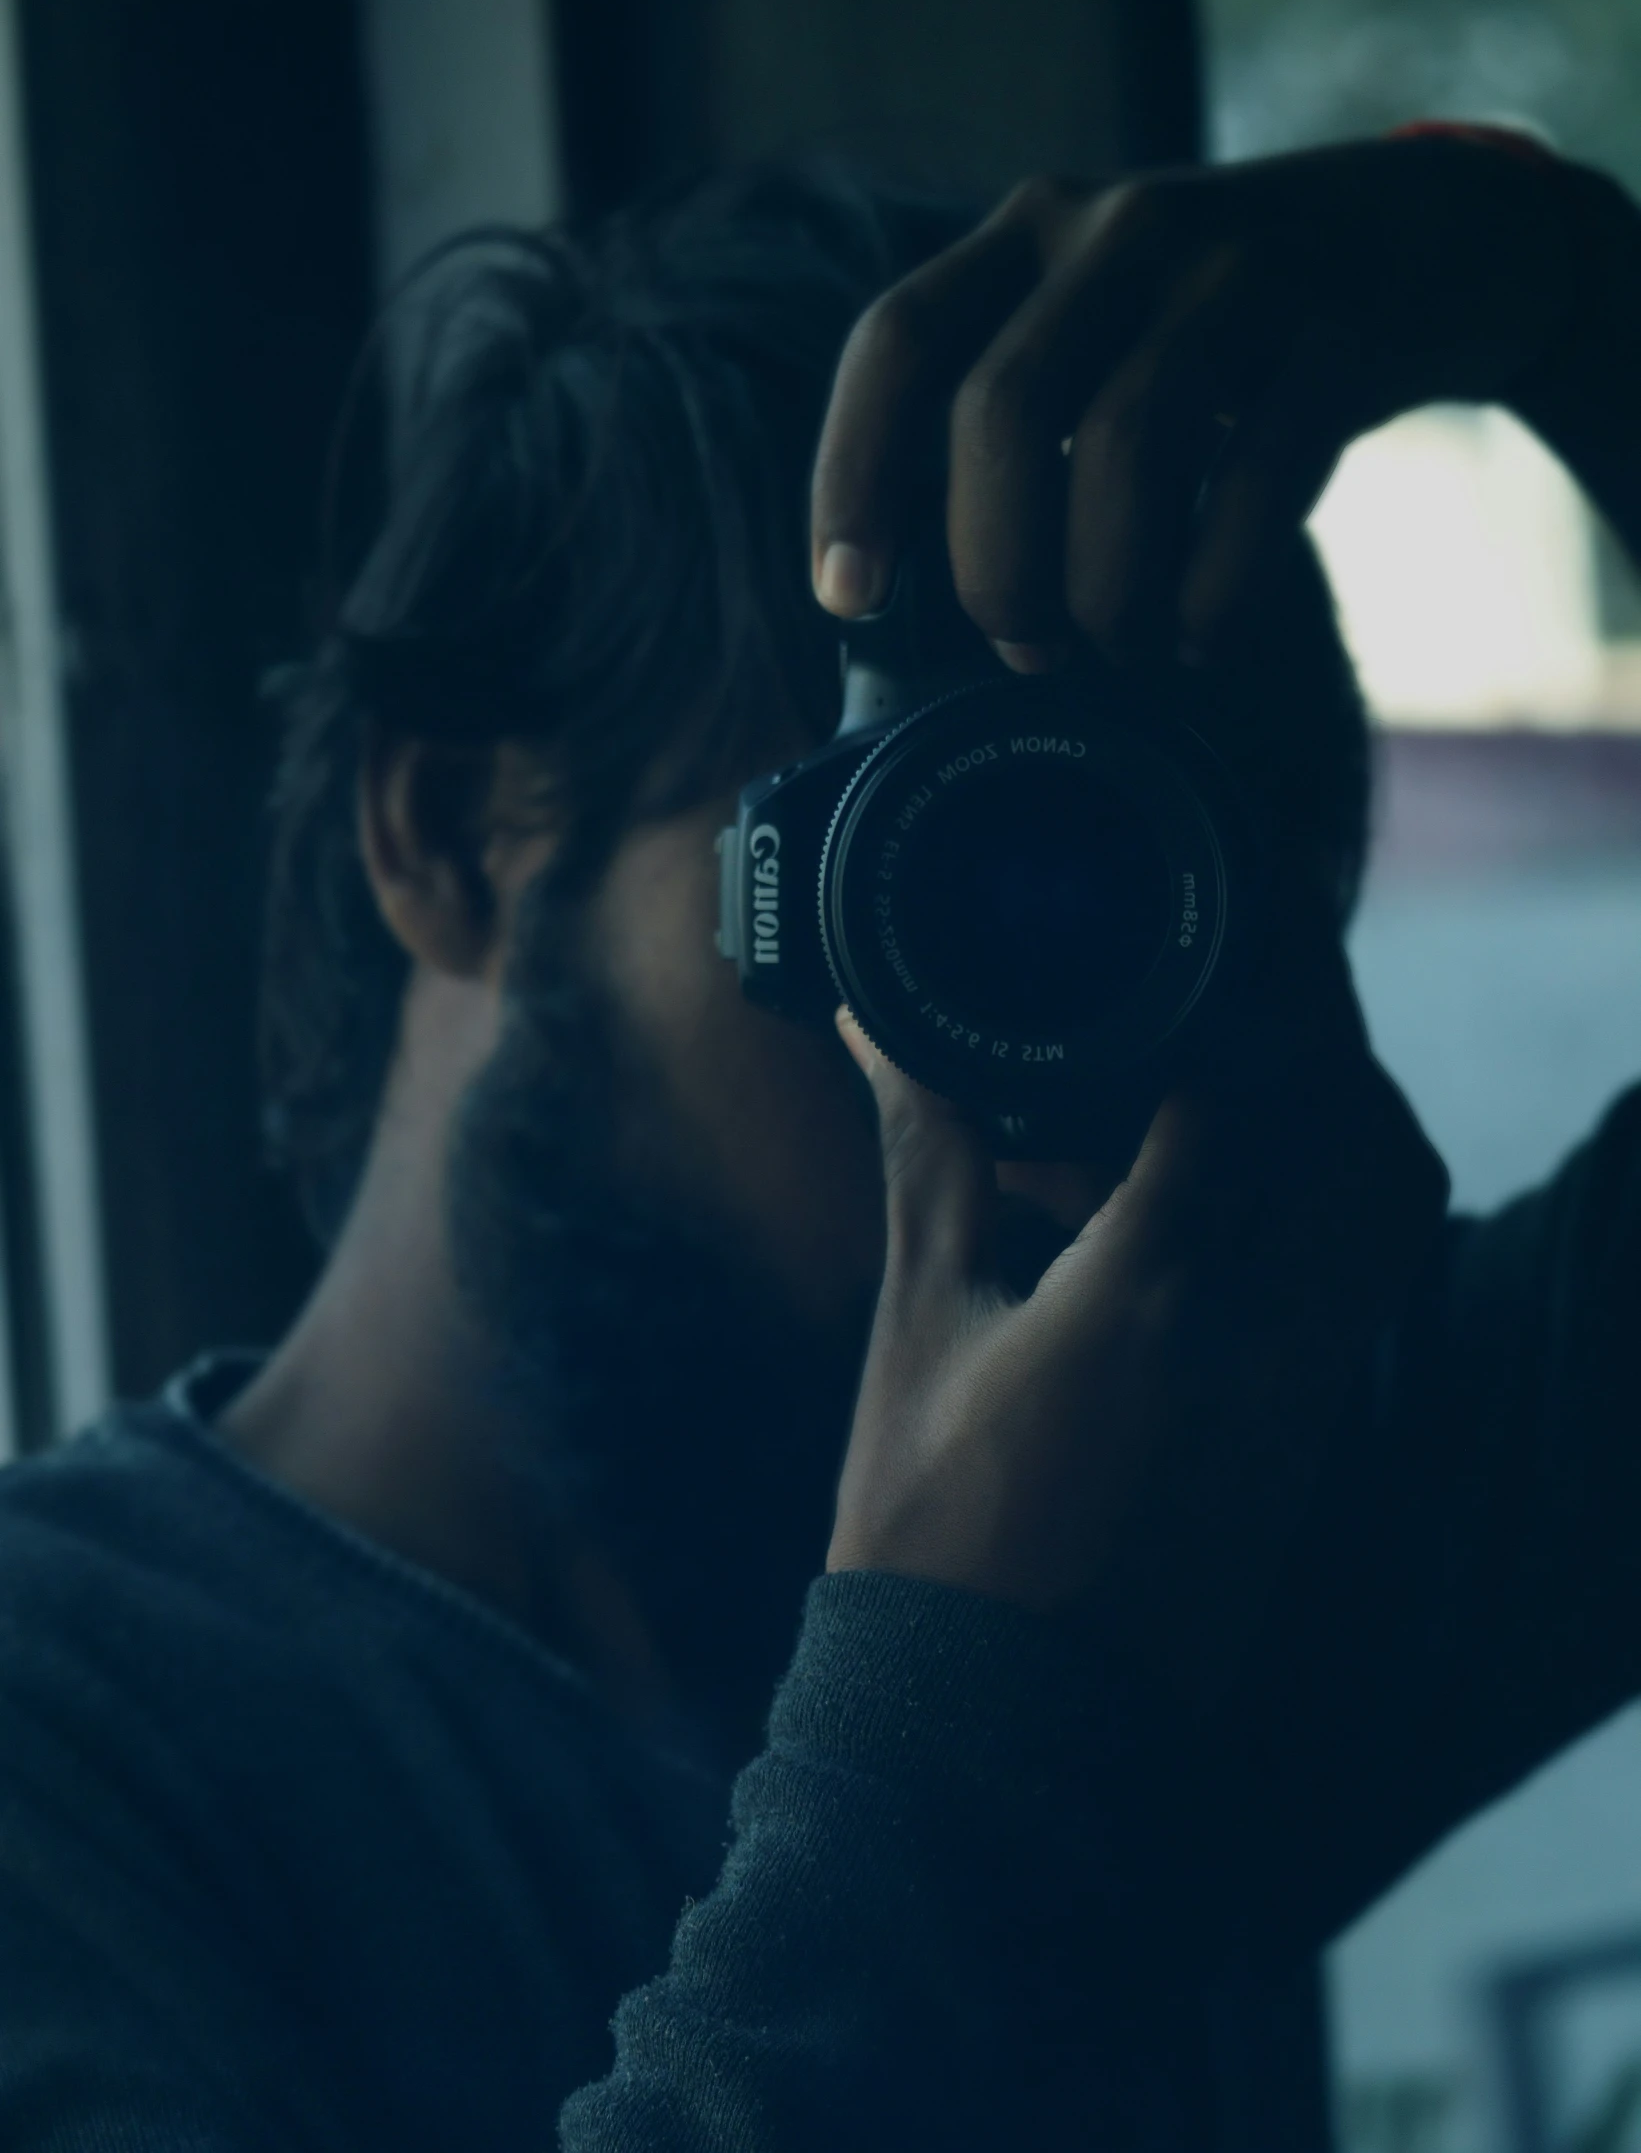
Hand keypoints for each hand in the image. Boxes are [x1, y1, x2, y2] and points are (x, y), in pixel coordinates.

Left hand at [810, 136, 1634, 665]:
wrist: (1421, 244)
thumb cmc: (1211, 336)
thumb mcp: (1096, 328)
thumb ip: (1009, 419)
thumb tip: (909, 600)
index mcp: (1029, 233)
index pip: (898, 343)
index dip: (853, 478)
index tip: (848, 598)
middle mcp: (1118, 232)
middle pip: (1002, 411)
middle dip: (994, 565)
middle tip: (1021, 645)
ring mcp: (1234, 272)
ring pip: (1122, 448)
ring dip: (1103, 588)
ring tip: (1114, 644)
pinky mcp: (1335, 333)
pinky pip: (1251, 481)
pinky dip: (1210, 588)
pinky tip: (1199, 637)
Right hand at [828, 943, 1447, 1715]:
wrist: (993, 1725)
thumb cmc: (931, 1528)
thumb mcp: (920, 1324)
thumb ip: (928, 1159)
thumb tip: (886, 1032)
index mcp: (1152, 1293)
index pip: (1246, 1084)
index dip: (1228, 985)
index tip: (1182, 932)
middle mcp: (1266, 1335)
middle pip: (1363, 1127)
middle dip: (1315, 1028)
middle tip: (1234, 975)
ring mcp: (1305, 1393)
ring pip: (1388, 1203)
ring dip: (1343, 1112)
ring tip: (1237, 1073)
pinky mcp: (1310, 1438)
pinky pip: (1363, 1278)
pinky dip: (1329, 1200)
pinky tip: (1225, 1191)